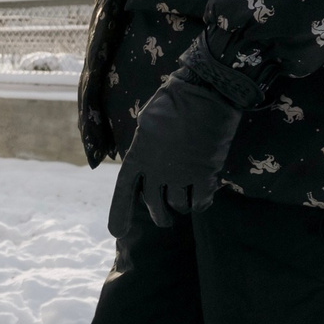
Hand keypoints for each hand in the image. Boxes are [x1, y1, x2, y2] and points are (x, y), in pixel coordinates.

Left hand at [107, 56, 249, 237]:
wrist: (205, 91)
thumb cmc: (175, 99)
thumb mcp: (148, 121)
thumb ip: (144, 145)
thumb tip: (146, 160)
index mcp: (139, 154)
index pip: (125, 190)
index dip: (120, 212)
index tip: (117, 232)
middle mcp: (157, 169)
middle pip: (155, 207)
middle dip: (160, 216)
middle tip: (165, 218)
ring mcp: (181, 174)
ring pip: (179, 206)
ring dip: (182, 206)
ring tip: (186, 196)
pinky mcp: (205, 174)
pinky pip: (200, 202)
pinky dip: (201, 203)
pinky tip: (203, 196)